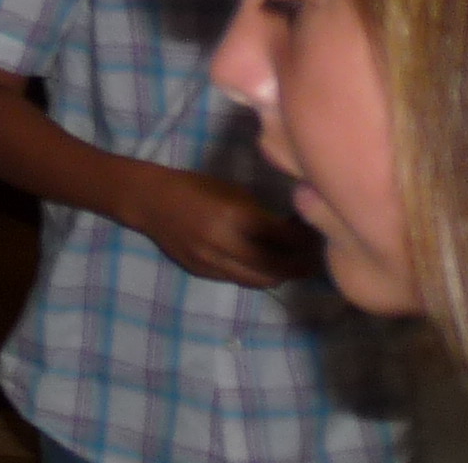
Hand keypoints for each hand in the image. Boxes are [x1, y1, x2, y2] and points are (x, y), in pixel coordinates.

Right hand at [125, 165, 311, 286]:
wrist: (149, 201)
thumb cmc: (193, 187)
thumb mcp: (231, 192)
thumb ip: (261, 215)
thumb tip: (295, 230)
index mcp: (233, 217)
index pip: (283, 238)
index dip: (305, 239)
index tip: (318, 232)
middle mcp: (224, 245)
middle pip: (277, 267)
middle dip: (301, 264)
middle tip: (315, 256)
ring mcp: (212, 263)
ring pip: (261, 281)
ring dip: (281, 274)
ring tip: (293, 264)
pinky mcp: (203, 274)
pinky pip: (240, 280)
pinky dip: (257, 274)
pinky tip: (263, 263)